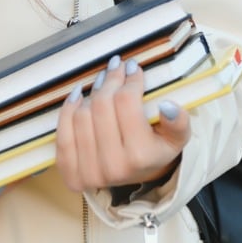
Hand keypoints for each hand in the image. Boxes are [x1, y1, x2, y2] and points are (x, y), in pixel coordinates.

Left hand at [54, 56, 190, 194]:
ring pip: (82, 115)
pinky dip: (68, 109)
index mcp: (141, 157)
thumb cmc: (156, 148)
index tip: (133, 67)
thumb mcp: (176, 137)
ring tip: (103, 81)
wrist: (137, 175)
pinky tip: (79, 95)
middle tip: (116, 67)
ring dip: (92, 92)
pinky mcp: (71, 174)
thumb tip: (166, 105)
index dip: (129, 79)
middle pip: (102, 106)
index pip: (127, 102)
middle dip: (110, 80)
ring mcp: (89, 173)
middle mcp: (113, 168)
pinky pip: (62, 133)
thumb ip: (179, 122)